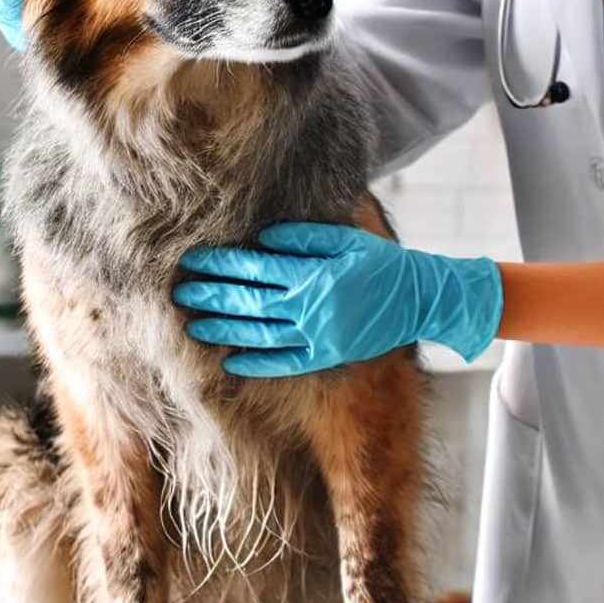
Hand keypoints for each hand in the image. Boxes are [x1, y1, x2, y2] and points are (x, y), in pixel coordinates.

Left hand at [173, 223, 502, 376]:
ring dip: (224, 330)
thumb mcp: (348, 239)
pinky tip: (231, 362)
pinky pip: (286, 363)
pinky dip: (257, 363)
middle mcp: (311, 308)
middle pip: (250, 302)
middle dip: (212, 296)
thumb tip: (262, 241)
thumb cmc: (382, 263)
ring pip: (260, 334)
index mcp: (313, 275)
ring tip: (193, 325)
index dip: (221, 265)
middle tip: (180, 292)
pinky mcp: (328, 355)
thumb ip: (304, 239)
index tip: (193, 261)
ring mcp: (318, 336)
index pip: (255, 269)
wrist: (422, 299)